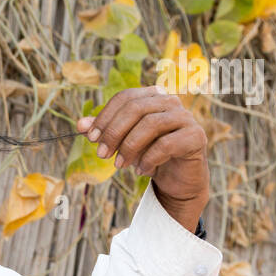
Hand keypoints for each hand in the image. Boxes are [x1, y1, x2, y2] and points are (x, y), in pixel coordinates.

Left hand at [76, 85, 210, 231]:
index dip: (105, 116)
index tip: (90, 137)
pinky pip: (166, 144)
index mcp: (152, 97)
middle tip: (101, 154)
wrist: (177, 179)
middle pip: (136, 108)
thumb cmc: (148, 154)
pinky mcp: (195, 137)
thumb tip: (80, 124)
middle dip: (114, 132)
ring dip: (130, 146)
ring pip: (151, 124)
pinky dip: (148, 159)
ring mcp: (185, 118)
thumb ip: (105, 131)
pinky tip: (141, 170)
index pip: (125, 97)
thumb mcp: (123, 142)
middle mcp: (170, 102)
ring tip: (119, 165)